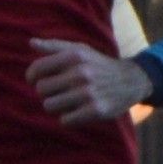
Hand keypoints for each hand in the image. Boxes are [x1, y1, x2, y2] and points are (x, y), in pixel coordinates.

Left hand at [25, 38, 148, 127]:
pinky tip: (77, 112)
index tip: (35, 81)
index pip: (37, 69)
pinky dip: (68, 119)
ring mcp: (88, 92)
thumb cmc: (98, 64)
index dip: (31, 77)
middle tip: (58, 92)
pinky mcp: (96, 110)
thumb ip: (54, 46)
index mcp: (74, 56)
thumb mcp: (80, 50)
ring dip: (56, 106)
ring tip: (67, 102)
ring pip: (50, 106)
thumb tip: (31, 42)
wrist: (131, 80)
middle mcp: (80, 73)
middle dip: (46, 93)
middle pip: (41, 90)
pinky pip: (65, 121)